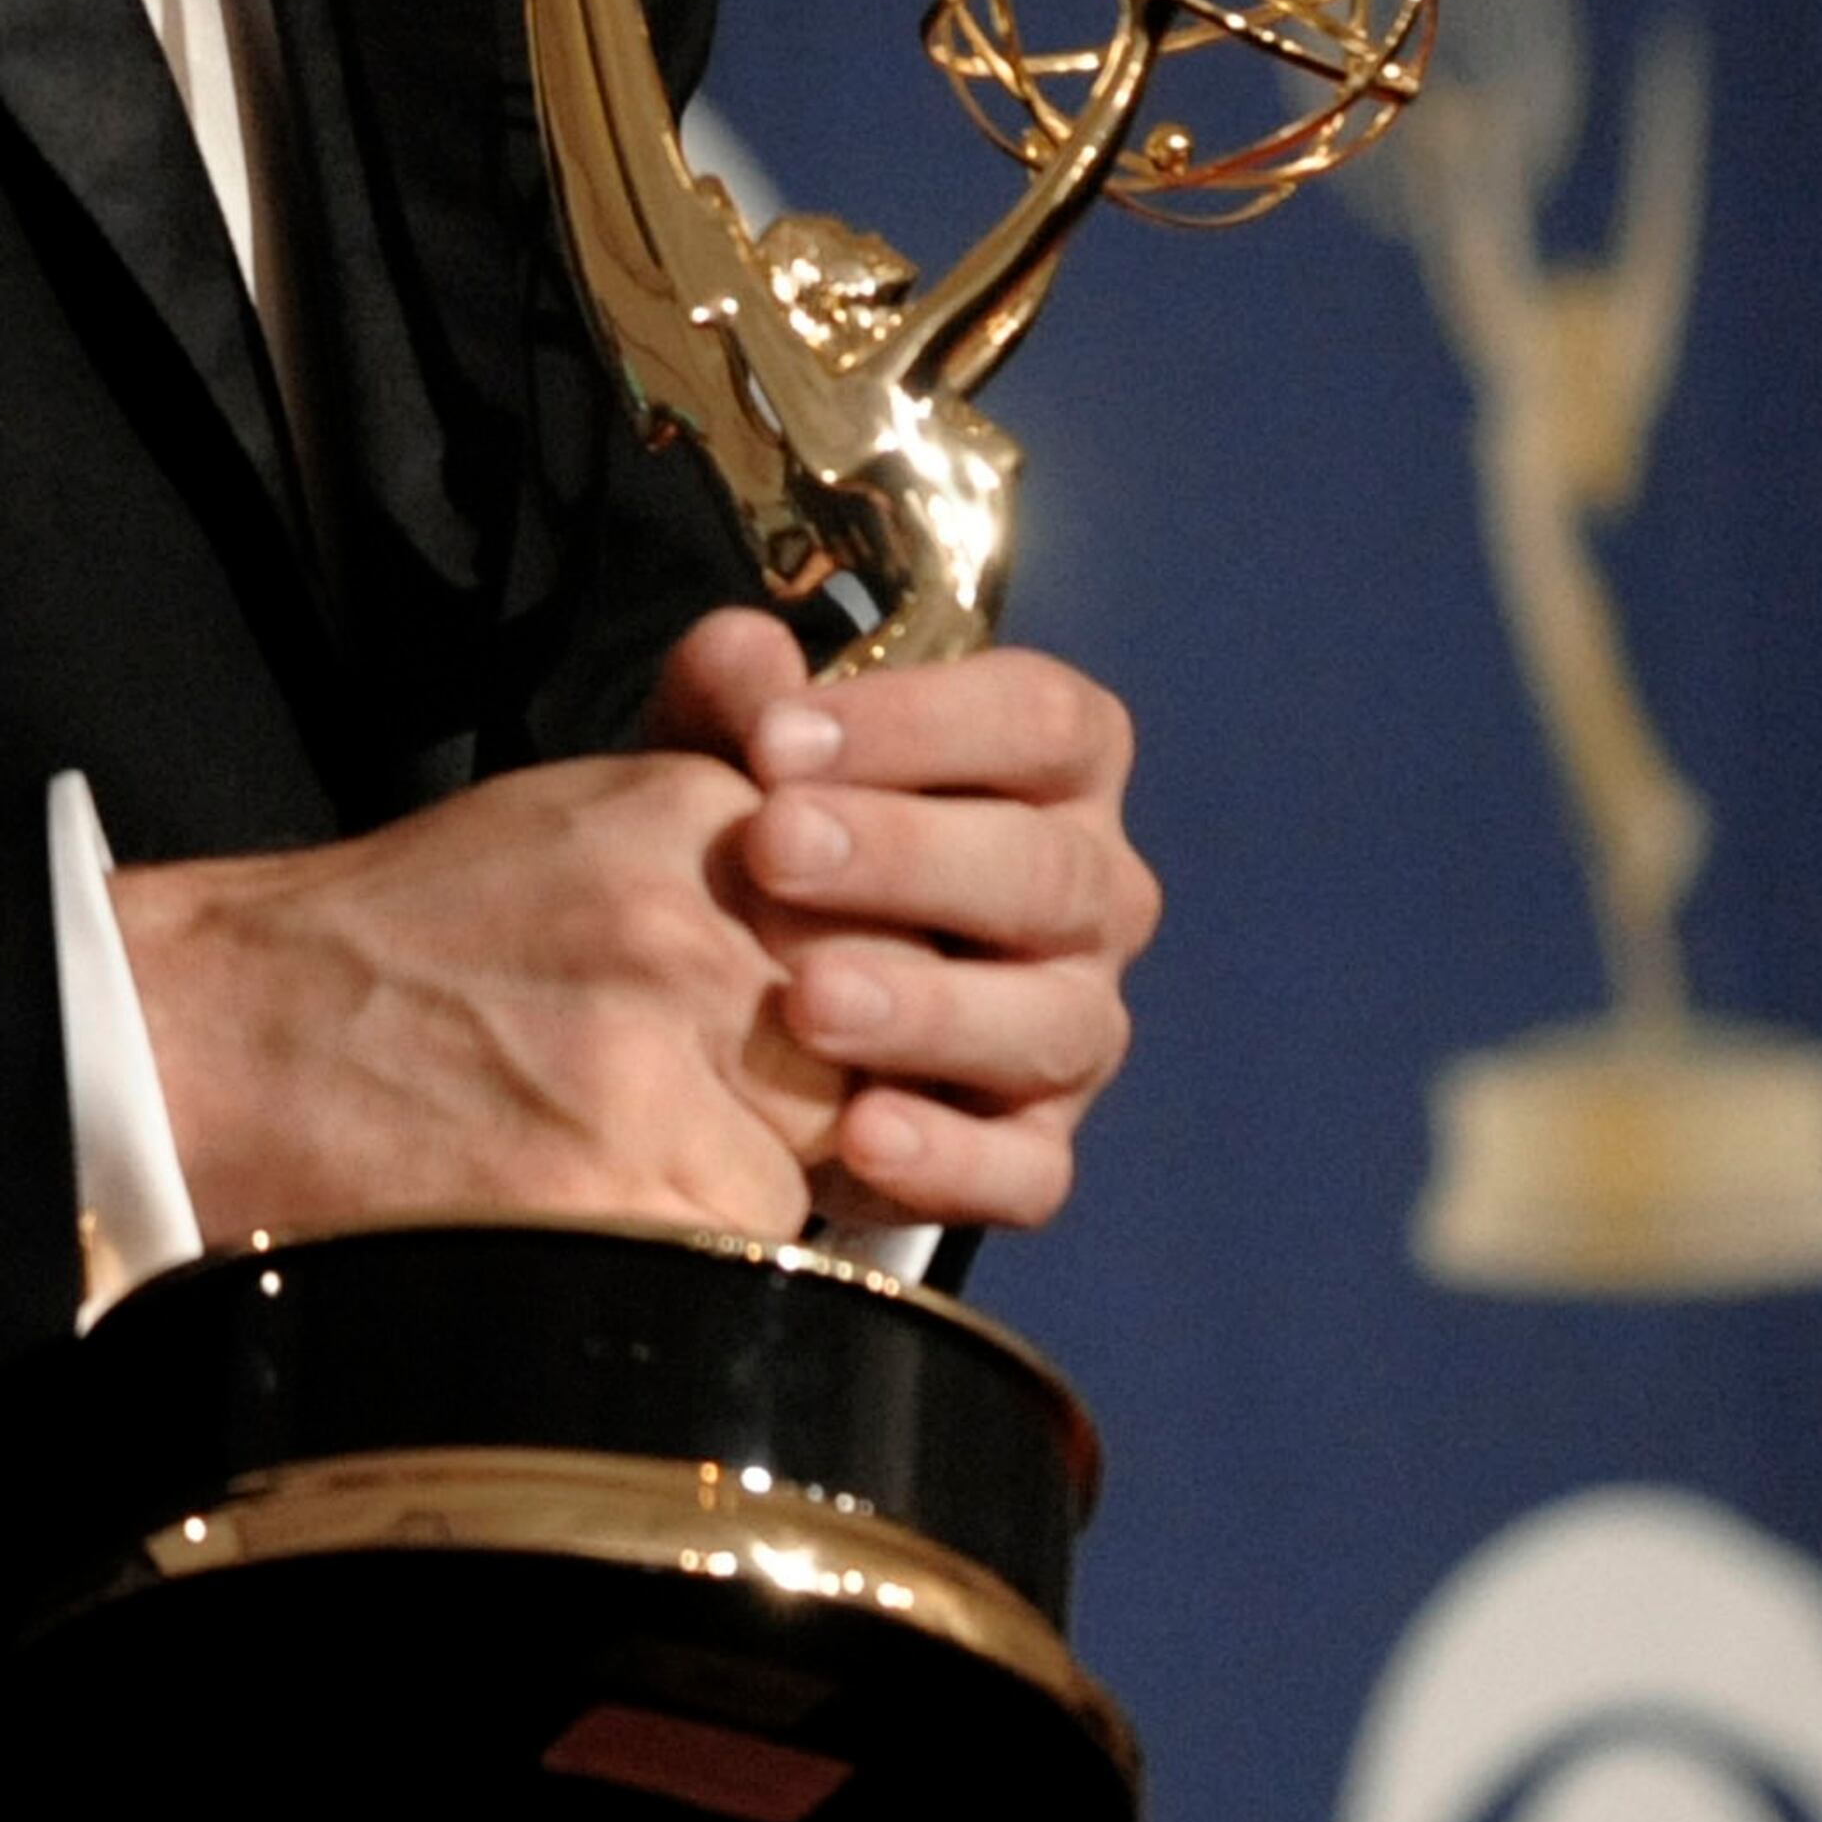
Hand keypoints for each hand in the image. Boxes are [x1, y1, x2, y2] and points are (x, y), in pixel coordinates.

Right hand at [107, 703, 840, 1252]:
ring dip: (757, 1179)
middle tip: (719, 1098)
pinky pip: (743, 1254)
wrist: (225, 1033)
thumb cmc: (400, 934)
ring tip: (640, 1155)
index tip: (803, 1008)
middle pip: (870, 1032)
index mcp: (685, 816)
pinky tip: (606, 1214)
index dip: (859, 974)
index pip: (882, 902)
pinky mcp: (617, 1197)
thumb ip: (721, 785)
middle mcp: (685, 928)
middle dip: (823, 1083)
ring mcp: (650, 1066)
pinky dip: (693, 1253)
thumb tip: (822, 743)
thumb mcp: (573, 810)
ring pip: (819, 1158)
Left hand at [656, 607, 1160, 1235]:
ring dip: (930, 1010)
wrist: (746, 1005)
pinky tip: (860, 1135)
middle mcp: (1090, 893)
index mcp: (1047, 771)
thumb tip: (742, 652)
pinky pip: (1030, 1168)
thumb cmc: (768, 847)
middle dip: (908, 855)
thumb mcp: (730, 765)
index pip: (1042, 719)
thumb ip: (731, 703)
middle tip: (773, 847)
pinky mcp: (1038, 1148)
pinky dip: (951, 1159)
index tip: (777, 737)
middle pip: (1046, 867)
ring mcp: (1074, 1026)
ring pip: (1052, 1021)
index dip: (921, 721)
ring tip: (808, 1002)